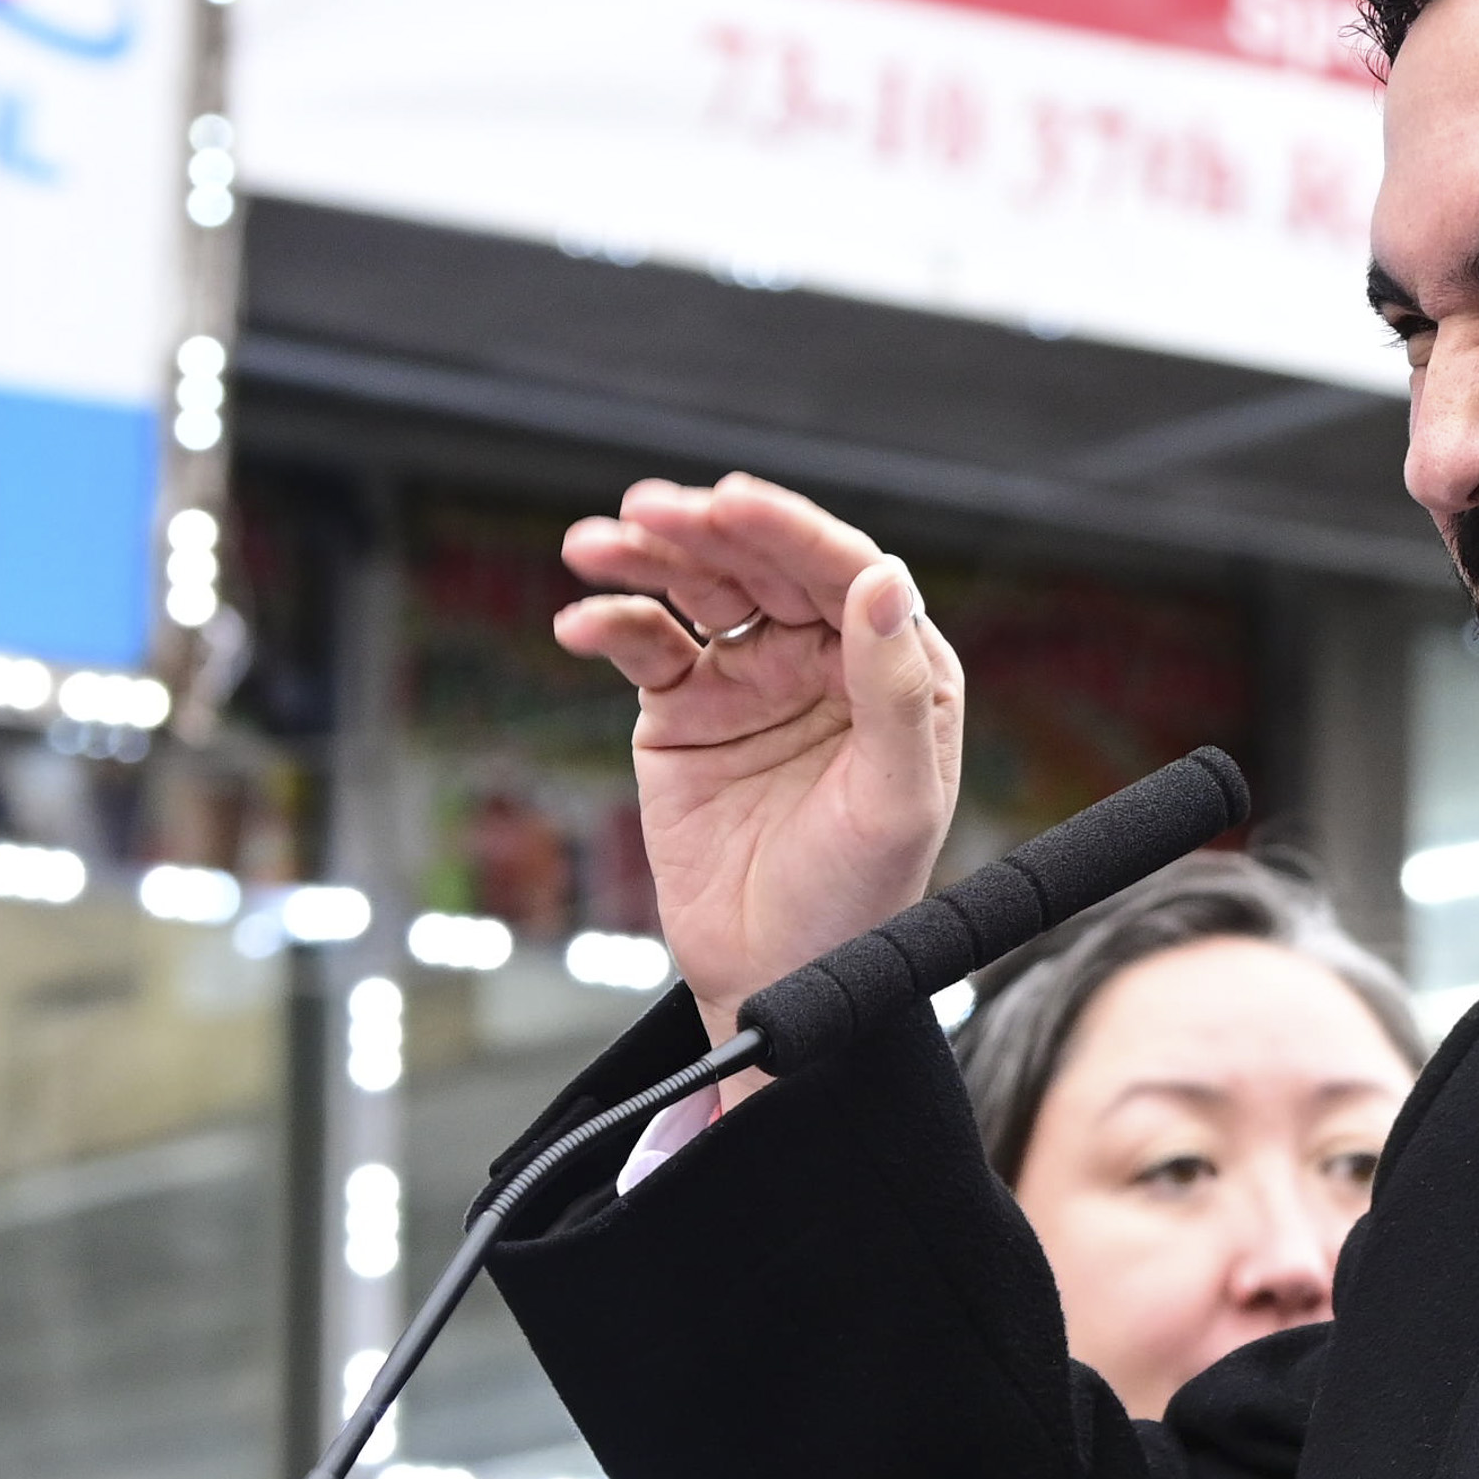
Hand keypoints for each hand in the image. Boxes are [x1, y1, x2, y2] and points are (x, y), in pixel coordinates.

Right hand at [558, 477, 963, 1040]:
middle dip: (704, 531)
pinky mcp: (683, 709)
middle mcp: (822, 657)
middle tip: (649, 511)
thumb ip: (895, 690)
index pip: (843, 573)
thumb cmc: (858, 900)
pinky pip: (646, 648)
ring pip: (696, 590)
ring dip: (644, 558)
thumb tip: (886, 579)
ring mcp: (749, 677)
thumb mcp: (896, 801)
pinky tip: (582, 622)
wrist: (777, 976)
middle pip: (762, 566)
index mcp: (894, 667)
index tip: (732, 501)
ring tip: (594, 544)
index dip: (789, 531)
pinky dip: (611, 624)